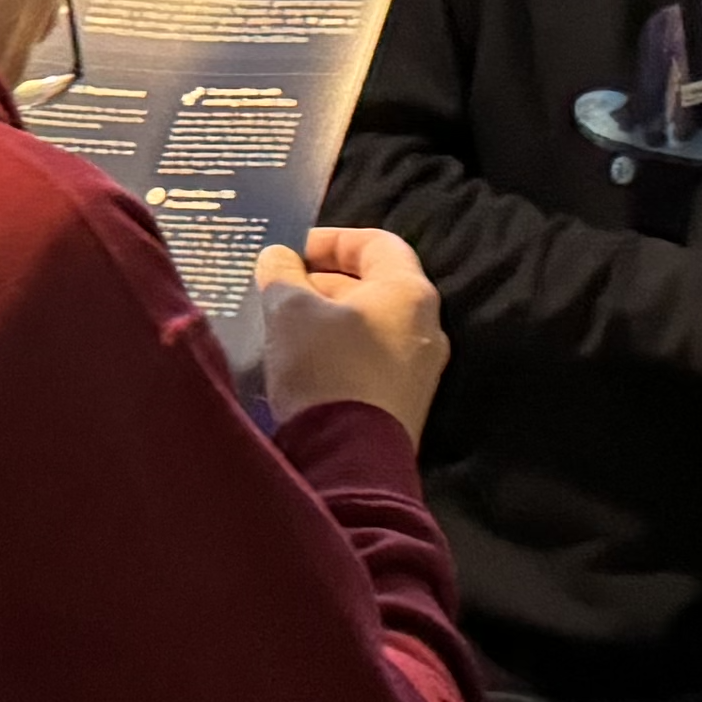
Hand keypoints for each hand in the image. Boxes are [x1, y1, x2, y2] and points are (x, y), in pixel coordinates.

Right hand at [256, 228, 449, 441]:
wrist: (348, 462)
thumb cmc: (325, 369)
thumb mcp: (290, 311)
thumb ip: (282, 273)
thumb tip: (279, 257)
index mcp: (409, 292)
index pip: (375, 243)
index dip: (329, 240)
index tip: (290, 251)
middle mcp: (425, 327)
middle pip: (371, 286)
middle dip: (320, 282)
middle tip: (276, 290)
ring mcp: (418, 370)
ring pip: (367, 327)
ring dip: (324, 320)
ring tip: (280, 326)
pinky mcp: (402, 405)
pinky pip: (367, 362)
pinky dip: (335, 353)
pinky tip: (299, 365)